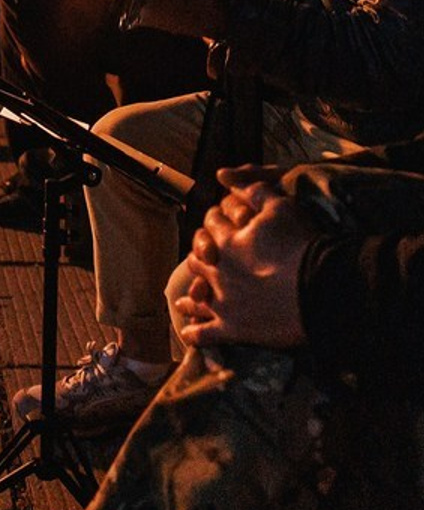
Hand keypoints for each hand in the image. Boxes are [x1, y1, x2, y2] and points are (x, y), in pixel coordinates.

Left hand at [175, 172, 314, 348]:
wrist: (322, 289)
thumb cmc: (303, 245)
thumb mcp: (280, 207)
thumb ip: (251, 189)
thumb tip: (222, 176)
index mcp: (225, 240)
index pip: (211, 223)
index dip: (216, 220)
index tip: (221, 221)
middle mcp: (217, 270)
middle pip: (198, 258)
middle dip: (202, 254)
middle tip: (206, 257)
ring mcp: (223, 302)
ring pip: (197, 295)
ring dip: (193, 294)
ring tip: (187, 298)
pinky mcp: (234, 330)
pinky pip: (206, 334)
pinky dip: (195, 333)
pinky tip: (189, 332)